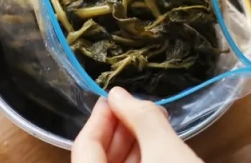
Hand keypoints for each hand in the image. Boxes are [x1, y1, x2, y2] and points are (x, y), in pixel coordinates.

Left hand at [71, 87, 202, 162]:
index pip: (84, 145)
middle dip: (120, 129)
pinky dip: (142, 158)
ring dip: (134, 144)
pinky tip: (159, 144)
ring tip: (155, 121)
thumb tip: (118, 93)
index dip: (100, 117)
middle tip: (141, 106)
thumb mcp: (165, 148)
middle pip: (99, 156)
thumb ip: (141, 118)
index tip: (116, 95)